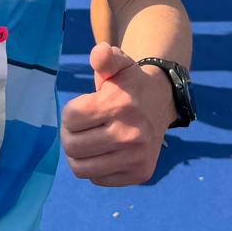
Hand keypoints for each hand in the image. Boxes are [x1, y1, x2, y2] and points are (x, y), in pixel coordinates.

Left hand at [60, 45, 175, 186]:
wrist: (162, 102)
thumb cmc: (130, 83)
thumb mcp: (118, 63)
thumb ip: (105, 57)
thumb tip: (100, 52)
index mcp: (120, 105)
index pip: (70, 119)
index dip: (71, 112)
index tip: (83, 108)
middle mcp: (131, 134)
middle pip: (72, 146)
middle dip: (69, 134)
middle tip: (80, 128)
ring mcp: (137, 158)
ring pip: (81, 168)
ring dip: (77, 155)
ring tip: (87, 141)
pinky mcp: (140, 174)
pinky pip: (98, 179)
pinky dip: (94, 168)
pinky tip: (104, 152)